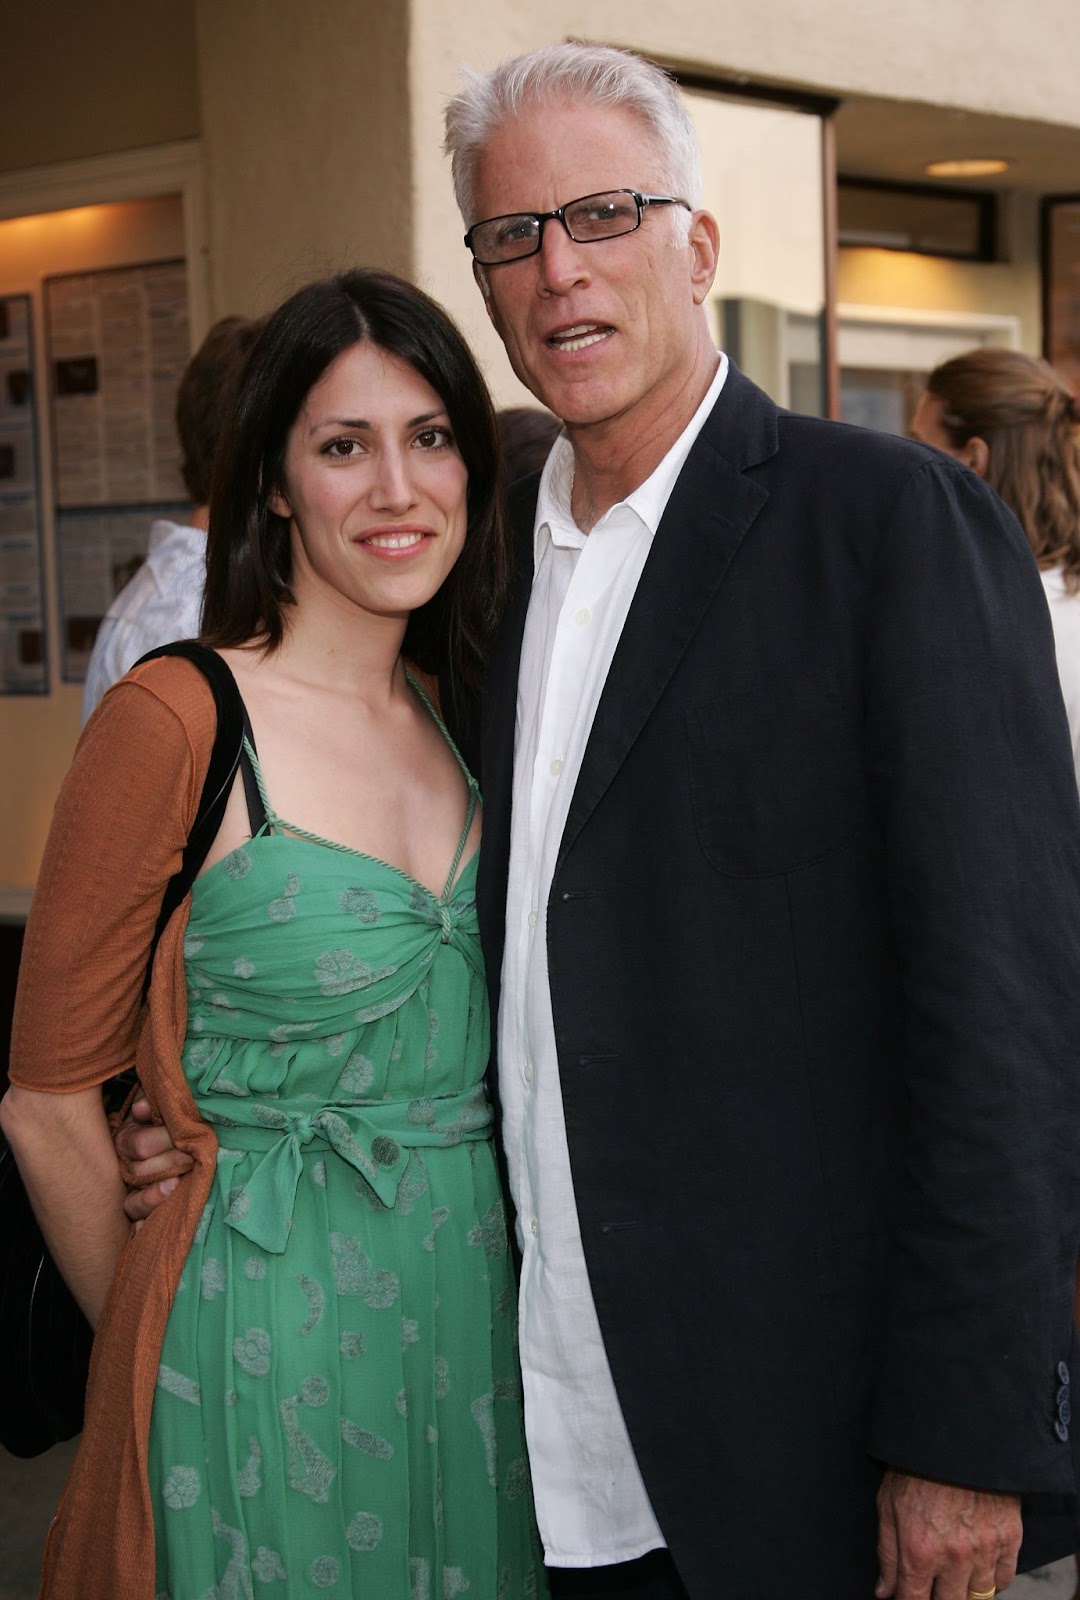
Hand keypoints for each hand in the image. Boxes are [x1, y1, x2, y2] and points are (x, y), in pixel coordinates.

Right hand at [115, 1096, 192, 1222]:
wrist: (166, 1143)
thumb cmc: (165, 1121)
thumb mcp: (157, 1107)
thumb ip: (152, 1102)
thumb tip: (143, 1108)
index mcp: (127, 1141)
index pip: (140, 1144)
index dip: (164, 1140)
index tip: (188, 1137)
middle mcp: (125, 1169)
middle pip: (139, 1172)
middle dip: (168, 1164)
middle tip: (191, 1158)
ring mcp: (131, 1193)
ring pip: (133, 1203)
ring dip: (153, 1197)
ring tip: (175, 1186)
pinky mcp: (139, 1215)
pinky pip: (136, 1226)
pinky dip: (142, 1229)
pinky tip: (147, 1229)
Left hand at [876, 1469, 1020, 1599]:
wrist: (955, 1436)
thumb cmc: (915, 1467)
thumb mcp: (888, 1505)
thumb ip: (886, 1554)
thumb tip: (884, 1591)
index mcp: (919, 1551)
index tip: (909, 1597)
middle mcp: (954, 1558)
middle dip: (939, 1598)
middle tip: (934, 1583)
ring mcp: (984, 1550)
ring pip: (979, 1596)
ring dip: (966, 1589)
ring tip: (956, 1573)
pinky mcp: (1009, 1538)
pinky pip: (1004, 1579)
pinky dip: (993, 1578)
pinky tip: (980, 1565)